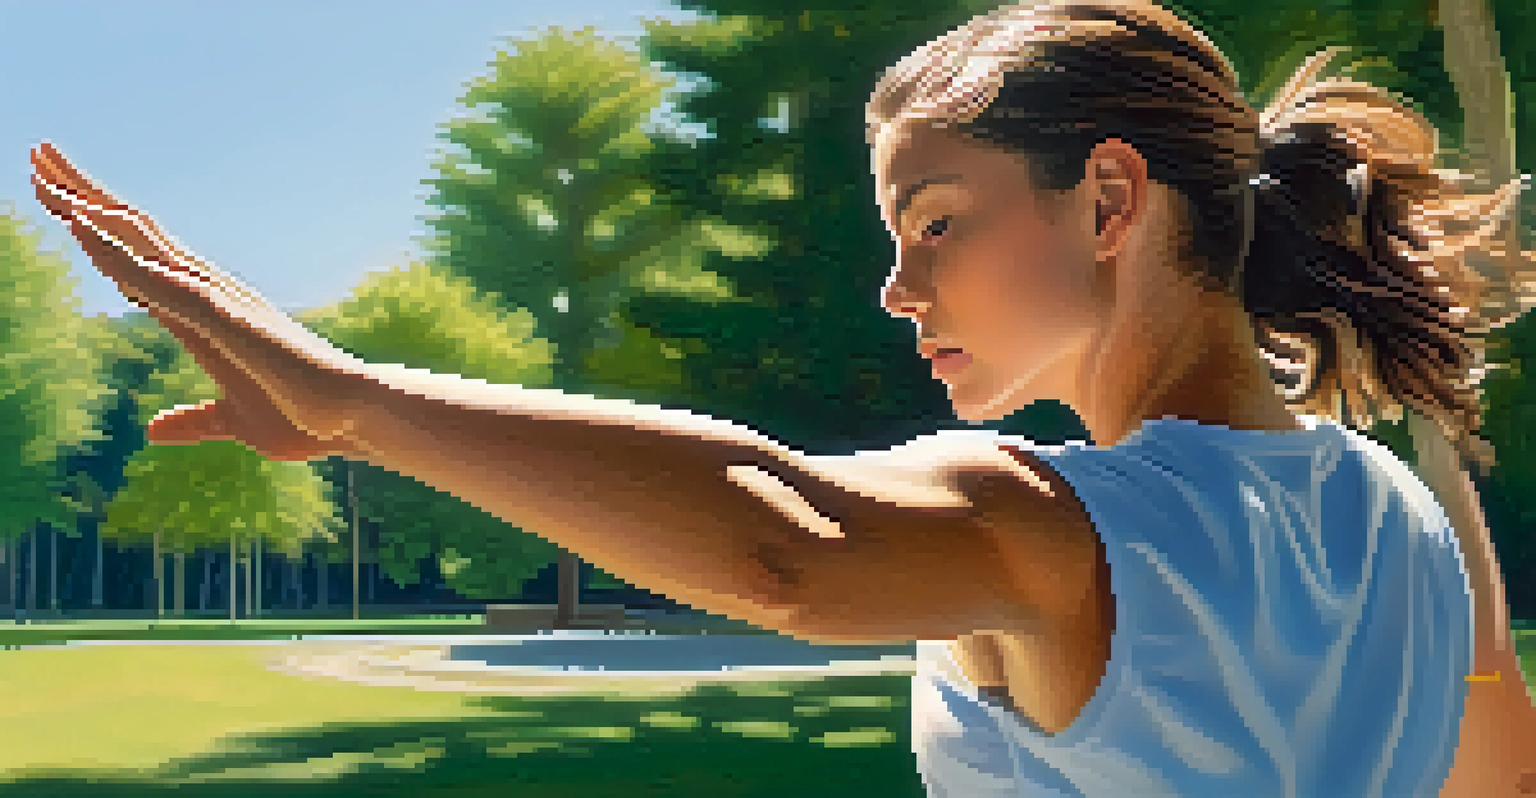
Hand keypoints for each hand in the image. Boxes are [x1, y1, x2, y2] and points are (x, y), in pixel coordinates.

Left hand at [30, 141, 367, 460]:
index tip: (54, 200)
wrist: (354, 419)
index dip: (95, 228)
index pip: (137, 260)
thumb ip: (195, 419)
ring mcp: (216, 300)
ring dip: (88, 206)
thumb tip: (154, 430)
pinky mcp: (223, 318)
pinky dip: (115, 250)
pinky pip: (156, 277)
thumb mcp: (234, 422)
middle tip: (37, 156)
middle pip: (134, 232)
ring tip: (43, 170)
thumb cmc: (308, 419)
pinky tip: (78, 226)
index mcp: (204, 315)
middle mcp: (207, 294)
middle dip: (83, 194)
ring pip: (140, 241)